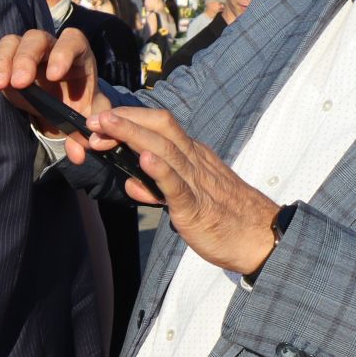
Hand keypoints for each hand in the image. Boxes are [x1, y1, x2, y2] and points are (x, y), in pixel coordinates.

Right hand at [0, 27, 103, 124]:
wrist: (62, 104)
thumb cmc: (79, 102)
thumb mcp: (92, 112)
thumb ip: (91, 126)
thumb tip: (78, 152)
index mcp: (77, 53)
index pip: (72, 41)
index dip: (63, 53)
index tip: (54, 76)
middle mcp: (50, 47)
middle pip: (37, 39)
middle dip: (27, 58)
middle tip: (20, 82)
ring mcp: (26, 52)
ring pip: (12, 43)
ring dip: (4, 61)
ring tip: (0, 85)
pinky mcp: (8, 62)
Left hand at [88, 106, 279, 274]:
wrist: (260, 238)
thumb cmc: (222, 216)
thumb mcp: (185, 194)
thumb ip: (159, 186)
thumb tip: (133, 183)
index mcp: (193, 156)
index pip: (161, 126)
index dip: (131, 118)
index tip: (103, 119)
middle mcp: (195, 162)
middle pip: (160, 129)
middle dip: (126, 120)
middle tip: (95, 119)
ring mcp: (197, 182)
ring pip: (165, 150)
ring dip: (133, 136)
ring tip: (108, 127)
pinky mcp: (196, 207)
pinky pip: (177, 186)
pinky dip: (160, 171)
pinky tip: (145, 160)